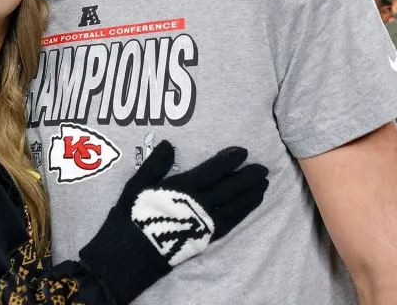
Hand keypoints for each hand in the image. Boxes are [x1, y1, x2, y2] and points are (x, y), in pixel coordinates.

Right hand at [122, 142, 267, 261]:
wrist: (133, 252)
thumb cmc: (133, 216)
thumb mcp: (137, 185)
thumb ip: (155, 165)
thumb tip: (170, 144)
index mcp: (182, 188)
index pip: (212, 171)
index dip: (229, 160)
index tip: (243, 151)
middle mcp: (198, 204)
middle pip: (229, 188)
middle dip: (247, 177)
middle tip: (263, 168)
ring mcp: (205, 222)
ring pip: (234, 205)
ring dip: (250, 194)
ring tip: (264, 185)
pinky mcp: (206, 237)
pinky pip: (231, 222)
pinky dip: (244, 212)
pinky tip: (251, 205)